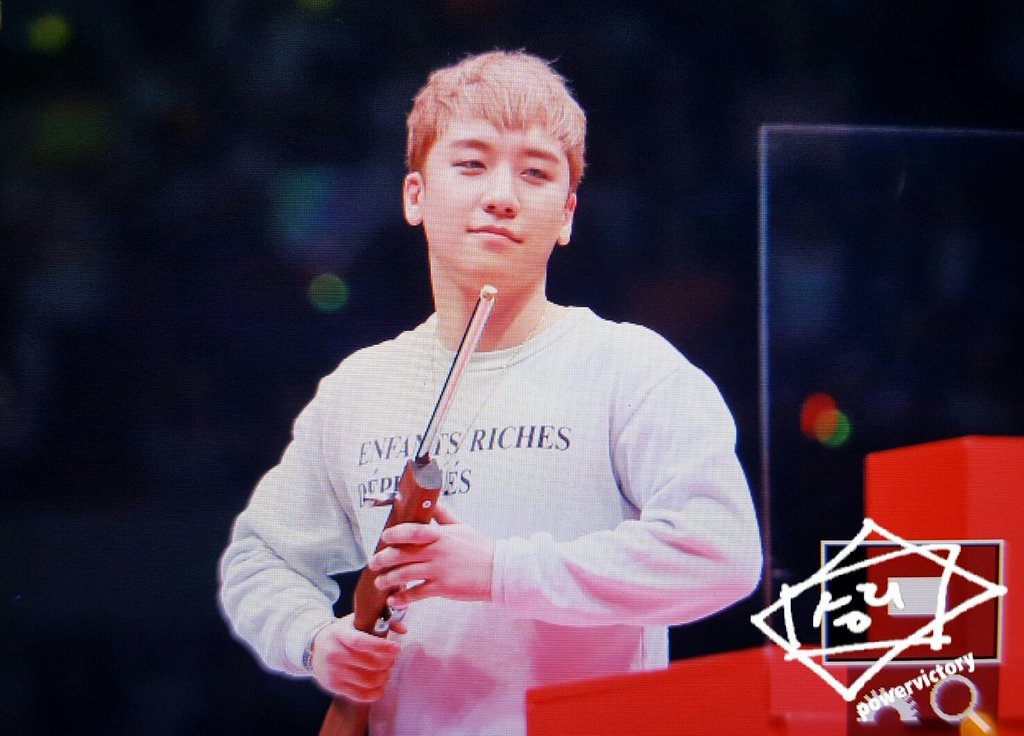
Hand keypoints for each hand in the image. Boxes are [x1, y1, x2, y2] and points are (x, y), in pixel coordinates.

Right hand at [309, 613, 401, 701]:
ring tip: (386, 671)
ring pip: (367, 681)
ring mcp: (333, 672)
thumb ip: (380, 622)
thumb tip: (403, 629)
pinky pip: (360, 695)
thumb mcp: (355, 621)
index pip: (361, 642)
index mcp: (340, 634)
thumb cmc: (342, 633)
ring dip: (383, 677)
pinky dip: (375, 692)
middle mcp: (334, 654)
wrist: (314, 647)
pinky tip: (380, 685)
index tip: (397, 648)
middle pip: (369, 663)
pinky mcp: (334, 686)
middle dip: (387, 662)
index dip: (382, 646)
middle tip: (392, 659)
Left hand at [369, 505, 493, 606]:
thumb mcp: (461, 526)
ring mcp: (438, 570)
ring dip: (388, 580)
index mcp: (439, 534)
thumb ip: (442, 515)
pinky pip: (416, 593)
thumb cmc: (479, 549)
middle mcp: (436, 551)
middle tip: (374, 564)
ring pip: (404, 574)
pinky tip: (395, 600)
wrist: (498, 571)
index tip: (384, 538)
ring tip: (380, 584)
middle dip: (382, 560)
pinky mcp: (442, 588)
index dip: (394, 534)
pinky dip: (403, 598)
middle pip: (401, 554)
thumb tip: (431, 500)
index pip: (410, 530)